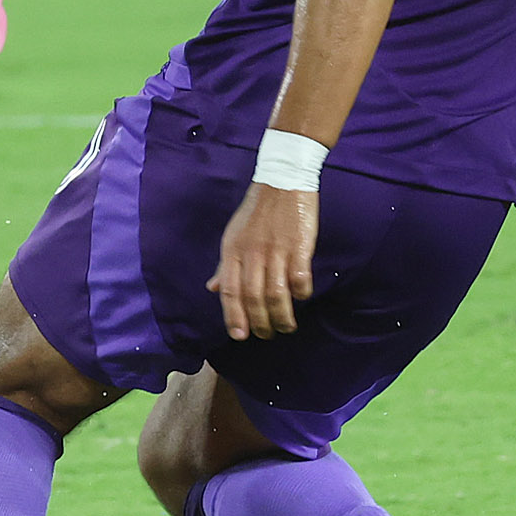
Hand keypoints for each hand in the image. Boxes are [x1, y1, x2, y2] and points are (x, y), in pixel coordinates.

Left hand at [206, 183, 317, 341]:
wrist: (283, 179)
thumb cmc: (258, 211)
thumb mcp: (234, 235)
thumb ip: (226, 265)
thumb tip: (214, 288)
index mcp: (233, 250)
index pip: (230, 291)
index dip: (233, 316)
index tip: (239, 336)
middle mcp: (252, 252)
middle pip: (253, 298)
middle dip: (260, 323)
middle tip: (267, 334)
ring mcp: (276, 250)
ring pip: (276, 294)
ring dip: (282, 316)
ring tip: (286, 327)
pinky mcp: (299, 246)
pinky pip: (299, 279)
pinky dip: (301, 293)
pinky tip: (301, 297)